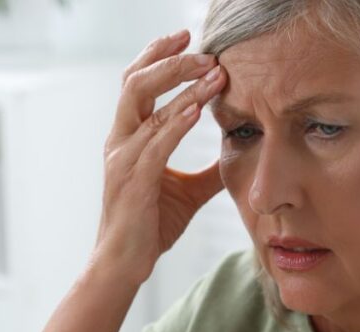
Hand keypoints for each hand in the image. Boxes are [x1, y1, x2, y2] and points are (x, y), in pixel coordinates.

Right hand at [93, 28, 227, 285]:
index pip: (138, 84)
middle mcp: (119, 141)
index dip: (160, 58)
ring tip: (210, 70)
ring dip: (180, 83)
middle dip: (168, 59)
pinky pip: (155, 142)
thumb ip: (209, 170)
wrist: (125, 263)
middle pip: (135, 81)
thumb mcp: (188, 192)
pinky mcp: (133, 180)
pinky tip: (197, 108)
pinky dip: (176, 121)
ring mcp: (122, 159)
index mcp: (127, 138)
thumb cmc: (150, 226)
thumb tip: (240, 155)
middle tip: (201, 47)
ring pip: (145, 105)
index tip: (189, 40)